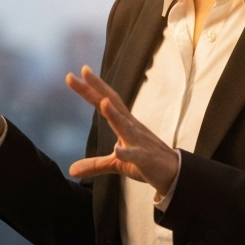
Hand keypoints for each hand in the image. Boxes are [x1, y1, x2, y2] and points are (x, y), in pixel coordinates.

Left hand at [66, 65, 179, 196]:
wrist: (173, 173)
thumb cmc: (145, 161)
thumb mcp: (116, 163)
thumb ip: (94, 164)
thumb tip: (71, 170)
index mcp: (124, 124)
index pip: (105, 102)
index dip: (91, 89)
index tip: (74, 75)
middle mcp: (131, 127)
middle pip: (113, 103)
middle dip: (98, 89)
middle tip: (83, 71)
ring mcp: (139, 142)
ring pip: (126, 126)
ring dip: (115, 114)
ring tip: (104, 102)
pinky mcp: (145, 159)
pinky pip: (136, 155)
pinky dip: (127, 153)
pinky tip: (118, 151)